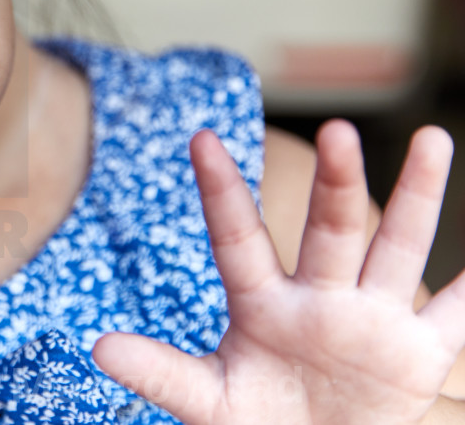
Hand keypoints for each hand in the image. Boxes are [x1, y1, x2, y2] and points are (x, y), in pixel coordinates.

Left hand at [92, 120, 464, 423]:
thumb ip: (160, 373)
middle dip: (338, 186)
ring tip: (434, 137)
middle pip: (331, 233)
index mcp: (262, 305)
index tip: (199, 139)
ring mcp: (371, 318)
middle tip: (336, 131)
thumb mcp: (206, 401)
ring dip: (417, 198)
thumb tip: (98, 347)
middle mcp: (320, 297)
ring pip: (397, 248)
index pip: (238, 240)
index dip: (221, 193)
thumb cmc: (254, 420)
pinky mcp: (417, 352)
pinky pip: (454, 316)